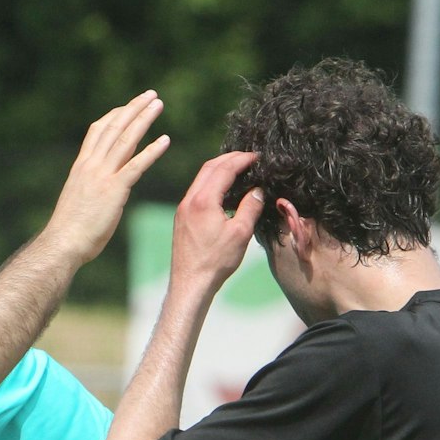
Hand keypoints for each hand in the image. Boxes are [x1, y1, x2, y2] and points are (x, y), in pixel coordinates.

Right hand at [40, 91, 170, 263]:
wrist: (63, 243)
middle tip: (150, 94)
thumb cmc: (70, 229)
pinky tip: (165, 139)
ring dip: (143, 119)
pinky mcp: (114, 190)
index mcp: (81, 165)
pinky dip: (152, 151)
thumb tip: (106, 183)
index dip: (115, 115)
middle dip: (133, 108)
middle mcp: (91, 165)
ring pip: (125, 139)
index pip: (98, 131)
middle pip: (114, 127)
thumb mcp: (80, 198)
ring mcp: (102, 176)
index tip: (129, 105)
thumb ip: (93, 185)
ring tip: (158, 105)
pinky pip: (136, 165)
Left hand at [170, 151, 263, 290]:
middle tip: (248, 157)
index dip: (242, 159)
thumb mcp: (240, 233)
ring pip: (201, 178)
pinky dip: (211, 183)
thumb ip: (250, 207)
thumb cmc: (216, 262)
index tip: (257, 156)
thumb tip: (257, 190)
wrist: (190, 283)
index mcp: (203, 201)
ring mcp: (183, 209)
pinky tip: (223, 190)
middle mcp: (189, 200)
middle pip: (209, 167)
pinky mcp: (182, 218)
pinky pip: (197, 191)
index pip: (224, 169)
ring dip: (219, 169)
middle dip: (229, 158)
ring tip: (238, 169)